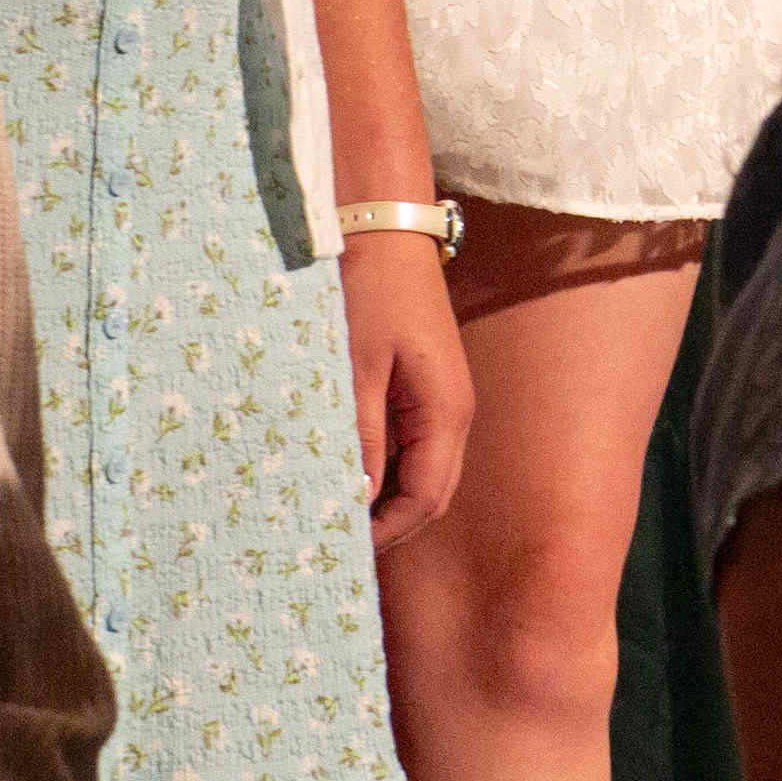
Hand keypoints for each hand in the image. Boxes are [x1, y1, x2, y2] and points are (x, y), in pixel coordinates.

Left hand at [342, 226, 473, 551]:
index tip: (337, 548)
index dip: (387, 531)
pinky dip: (379, 469)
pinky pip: (406, 446)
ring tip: (330, 509)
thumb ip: (358, 433)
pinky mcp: (419, 388)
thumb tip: (354, 497)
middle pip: (429, 493)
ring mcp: (437, 401)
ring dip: (381, 497)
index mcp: (445, 412)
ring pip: (418, 472)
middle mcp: (451, 413)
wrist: (380, 233)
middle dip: (387, 524)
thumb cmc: (369, 294)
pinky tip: (340, 469)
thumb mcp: (354, 367)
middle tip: (330, 539)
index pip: (427, 497)